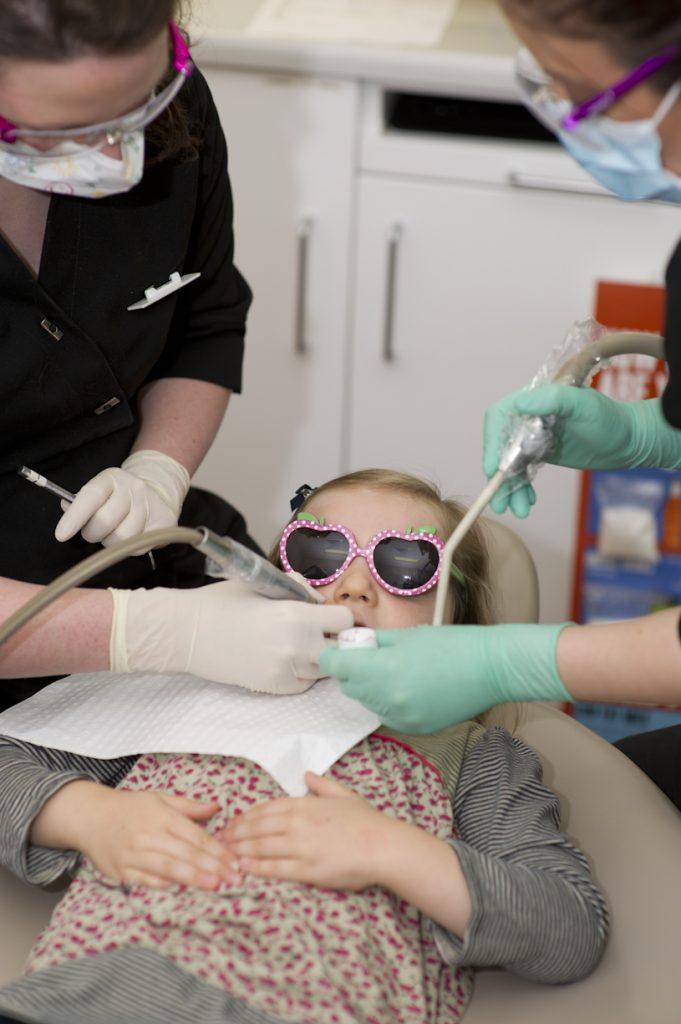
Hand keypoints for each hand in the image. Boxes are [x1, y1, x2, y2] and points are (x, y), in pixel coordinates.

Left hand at [55, 449, 189, 548]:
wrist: (157, 495)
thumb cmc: (118, 497)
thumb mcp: (98, 491)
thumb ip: (80, 501)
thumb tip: (66, 509)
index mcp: (112, 478)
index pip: (90, 496)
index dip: (74, 517)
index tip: (61, 535)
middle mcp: (133, 488)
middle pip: (104, 522)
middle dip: (92, 533)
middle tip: (94, 532)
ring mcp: (150, 505)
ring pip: (120, 539)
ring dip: (110, 542)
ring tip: (113, 533)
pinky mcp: (163, 522)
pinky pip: (137, 547)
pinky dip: (128, 548)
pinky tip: (131, 536)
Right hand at [76, 788, 238, 889]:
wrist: (89, 818)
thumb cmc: (129, 807)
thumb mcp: (159, 798)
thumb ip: (189, 806)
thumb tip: (217, 808)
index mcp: (161, 815)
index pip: (195, 835)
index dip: (217, 850)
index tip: (235, 861)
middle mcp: (148, 835)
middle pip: (185, 854)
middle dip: (212, 867)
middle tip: (234, 878)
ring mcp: (133, 855)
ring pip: (168, 869)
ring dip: (194, 878)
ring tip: (215, 886)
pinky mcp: (121, 872)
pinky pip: (147, 882)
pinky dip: (166, 886)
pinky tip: (184, 892)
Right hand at [109, 579, 352, 693]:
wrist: (188, 633)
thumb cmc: (223, 603)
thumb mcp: (264, 584)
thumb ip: (298, 588)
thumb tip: (318, 599)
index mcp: (297, 615)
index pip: (344, 620)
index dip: (339, 617)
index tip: (328, 616)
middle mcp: (298, 645)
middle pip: (341, 649)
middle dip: (335, 640)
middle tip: (319, 634)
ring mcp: (287, 670)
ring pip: (325, 669)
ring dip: (320, 658)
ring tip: (297, 645)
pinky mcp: (275, 688)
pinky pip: (305, 682)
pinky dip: (301, 673)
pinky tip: (281, 658)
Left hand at [218, 772, 395, 889]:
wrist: (383, 846)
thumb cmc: (367, 821)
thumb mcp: (344, 795)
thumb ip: (322, 785)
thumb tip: (307, 774)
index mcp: (305, 804)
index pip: (266, 808)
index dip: (246, 815)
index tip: (233, 821)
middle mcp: (298, 823)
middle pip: (257, 827)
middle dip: (236, 832)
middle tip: (220, 839)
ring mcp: (300, 847)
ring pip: (260, 847)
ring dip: (239, 849)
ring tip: (225, 853)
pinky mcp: (306, 870)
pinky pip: (274, 868)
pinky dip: (255, 867)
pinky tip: (243, 868)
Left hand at [321, 623, 570, 732]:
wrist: (491, 669)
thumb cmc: (453, 644)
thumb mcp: (408, 635)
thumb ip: (377, 644)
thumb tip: (357, 647)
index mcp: (383, 669)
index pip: (337, 668)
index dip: (332, 657)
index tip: (336, 652)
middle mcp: (387, 698)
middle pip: (350, 688)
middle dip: (353, 673)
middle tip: (369, 657)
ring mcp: (402, 718)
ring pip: (369, 703)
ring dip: (371, 689)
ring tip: (396, 672)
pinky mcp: (415, 729)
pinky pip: (389, 715)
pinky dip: (390, 703)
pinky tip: (410, 688)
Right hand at [483, 385, 637, 516]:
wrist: (629, 440)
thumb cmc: (609, 419)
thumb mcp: (583, 406)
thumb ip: (552, 400)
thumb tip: (521, 403)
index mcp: (533, 400)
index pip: (500, 418)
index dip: (492, 443)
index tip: (493, 469)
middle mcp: (528, 417)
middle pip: (501, 445)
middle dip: (499, 475)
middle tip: (500, 500)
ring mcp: (533, 437)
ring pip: (510, 464)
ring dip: (510, 488)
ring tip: (516, 510)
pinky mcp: (540, 453)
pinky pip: (523, 473)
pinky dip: (522, 489)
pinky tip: (526, 502)